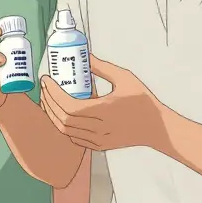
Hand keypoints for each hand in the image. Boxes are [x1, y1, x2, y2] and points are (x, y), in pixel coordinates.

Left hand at [40, 55, 170, 151]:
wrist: (157, 128)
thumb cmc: (144, 102)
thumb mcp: (125, 78)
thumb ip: (102, 68)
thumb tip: (85, 56)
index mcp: (105, 111)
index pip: (69, 106)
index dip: (53, 93)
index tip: (47, 80)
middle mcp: (99, 128)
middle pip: (63, 119)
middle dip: (49, 102)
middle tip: (44, 87)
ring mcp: (98, 140)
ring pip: (65, 131)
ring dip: (53, 114)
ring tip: (48, 98)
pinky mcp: (99, 146)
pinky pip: (74, 138)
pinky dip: (63, 126)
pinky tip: (60, 113)